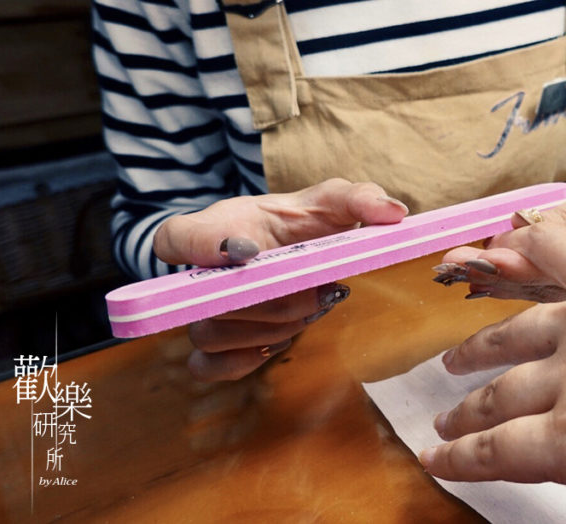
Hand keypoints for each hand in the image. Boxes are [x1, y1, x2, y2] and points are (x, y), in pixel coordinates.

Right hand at [153, 178, 407, 380]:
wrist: (300, 254)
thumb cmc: (307, 223)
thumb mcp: (333, 201)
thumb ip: (360, 198)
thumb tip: (392, 214)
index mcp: (220, 227)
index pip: (172, 237)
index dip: (199, 246)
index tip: (249, 250)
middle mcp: (201, 272)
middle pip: (207, 299)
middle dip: (273, 298)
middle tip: (316, 285)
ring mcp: (204, 311)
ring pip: (211, 333)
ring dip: (269, 326)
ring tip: (308, 307)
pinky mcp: (217, 347)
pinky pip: (208, 367)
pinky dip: (245, 359)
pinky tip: (278, 342)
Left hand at [440, 146, 565, 300]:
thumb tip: (518, 233)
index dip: (528, 261)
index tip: (490, 251)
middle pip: (549, 291)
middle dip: (499, 273)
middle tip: (456, 264)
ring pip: (537, 294)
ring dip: (493, 277)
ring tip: (453, 266)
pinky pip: (538, 289)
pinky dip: (505, 277)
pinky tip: (471, 272)